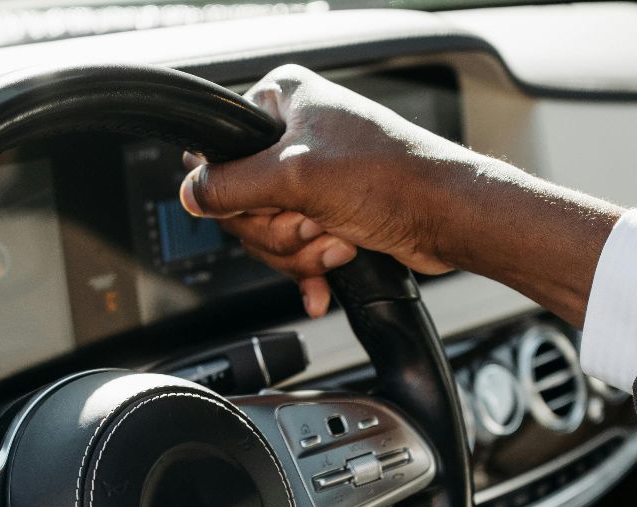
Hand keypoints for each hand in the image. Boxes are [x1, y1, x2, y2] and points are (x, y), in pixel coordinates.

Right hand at [182, 65, 620, 324]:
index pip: (220, 151)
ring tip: (336, 239)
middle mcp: (293, 133)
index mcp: (282, 100)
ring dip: (301, 250)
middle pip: (241, 202)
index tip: (268, 203)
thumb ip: (231, 185)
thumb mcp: (296, 175)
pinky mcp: (327, 212)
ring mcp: (310, 176)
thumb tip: (190, 192)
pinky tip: (326, 276)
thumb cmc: (393, 178)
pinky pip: (293, 249)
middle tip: (311, 222)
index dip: (239, 192)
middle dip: (278, 229)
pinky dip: (309, 267)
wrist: (446, 217)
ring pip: (267, 232)